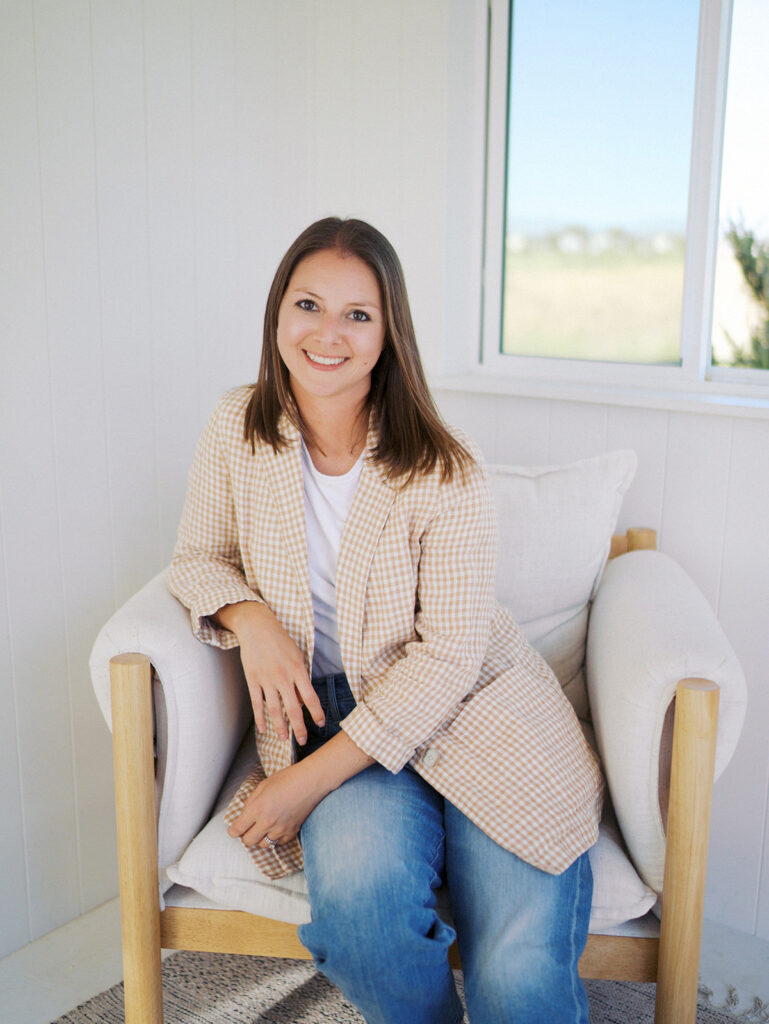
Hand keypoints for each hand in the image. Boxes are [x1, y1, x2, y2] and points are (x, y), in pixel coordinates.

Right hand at [214, 601, 324, 743]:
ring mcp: (266, 679)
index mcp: (298, 670)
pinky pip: (257, 703)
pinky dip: (260, 718)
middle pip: (293, 708)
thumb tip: (304, 701)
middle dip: (299, 728)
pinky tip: (263, 729)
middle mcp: (283, 677)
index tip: (320, 724)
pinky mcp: (252, 679)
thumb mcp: (296, 655)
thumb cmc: (280, 640)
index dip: (316, 713)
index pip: (311, 697)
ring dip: (280, 727)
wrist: (257, 627)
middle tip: (302, 741)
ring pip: (274, 710)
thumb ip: (300, 678)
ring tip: (283, 739)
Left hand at [227, 759, 324, 847]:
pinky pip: (279, 843)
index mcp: (257, 809)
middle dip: (246, 836)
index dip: (233, 831)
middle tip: (249, 828)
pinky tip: (277, 828)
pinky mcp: (292, 832)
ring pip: (264, 845)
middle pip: (249, 841)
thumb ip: (251, 801)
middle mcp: (267, 822)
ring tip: (264, 828)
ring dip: (261, 838)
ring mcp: (281, 829)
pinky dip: (276, 838)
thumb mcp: (263, 785)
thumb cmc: (287, 779)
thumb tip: (246, 812)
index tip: (234, 830)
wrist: (310, 782)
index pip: (237, 829)